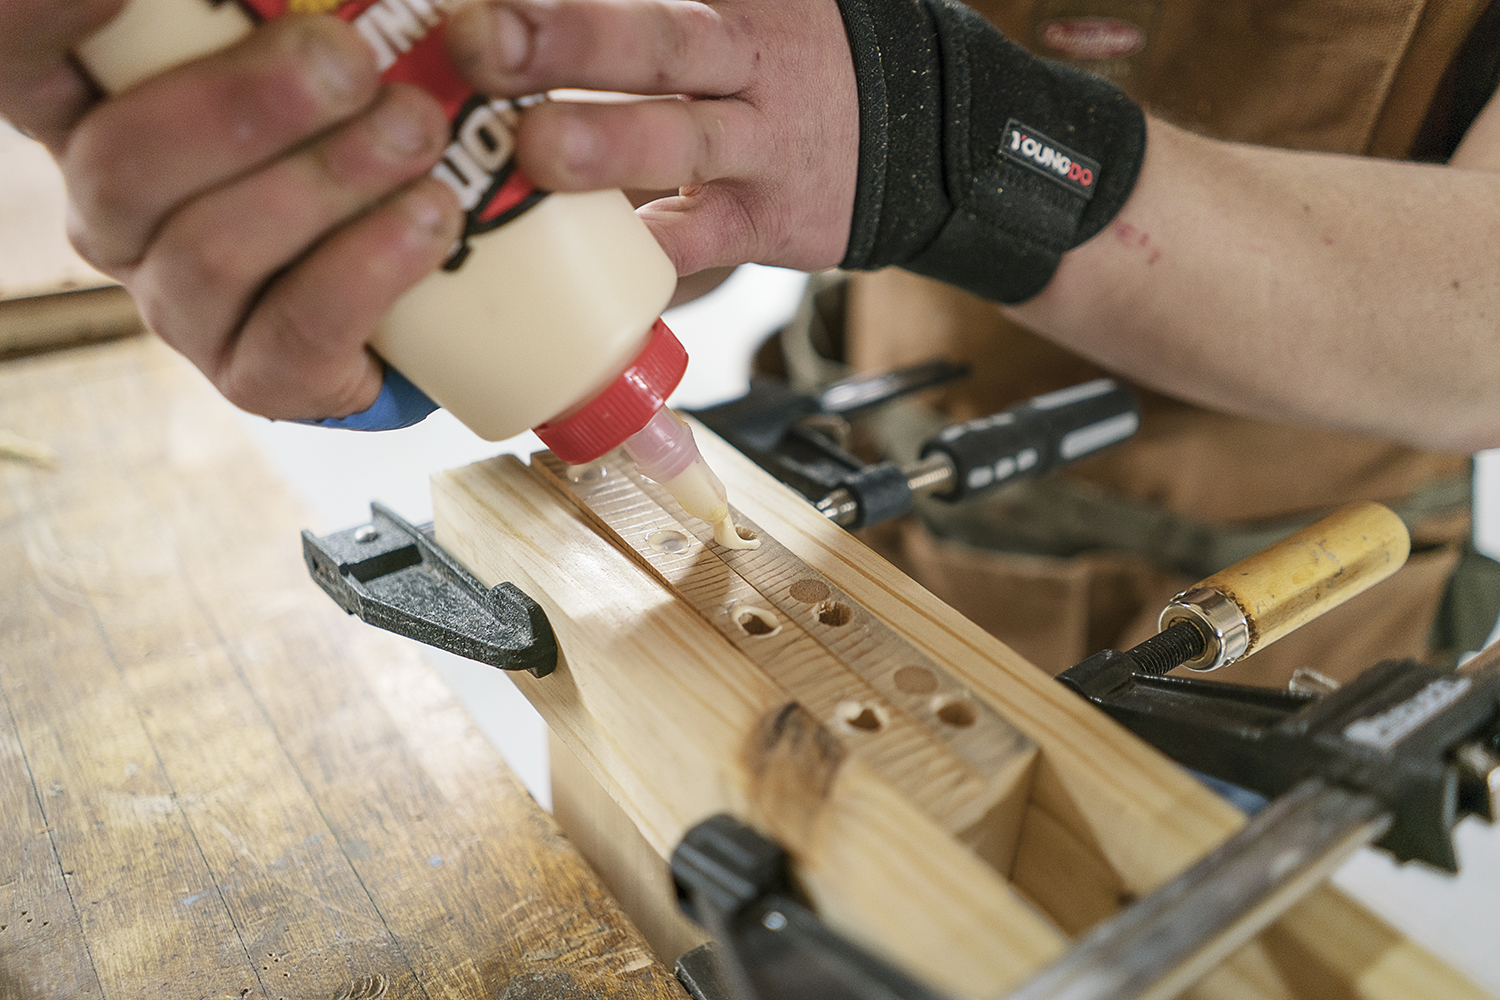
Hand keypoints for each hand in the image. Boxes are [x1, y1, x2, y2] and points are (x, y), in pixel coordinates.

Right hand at [3, 11, 462, 421]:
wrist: (440, 282)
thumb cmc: (368, 122)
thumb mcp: (333, 58)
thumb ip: (317, 17)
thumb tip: (384, 21)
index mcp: (101, 109)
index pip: (21, 60)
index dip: (42, 23)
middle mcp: (118, 213)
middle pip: (121, 162)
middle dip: (245, 104)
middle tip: (350, 59)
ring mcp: (180, 305)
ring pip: (212, 250)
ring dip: (329, 180)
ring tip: (417, 129)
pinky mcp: (256, 375)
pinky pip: (297, 328)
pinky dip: (372, 266)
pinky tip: (431, 215)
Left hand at [445, 0, 859, 276]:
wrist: (911, 130)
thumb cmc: (771, 60)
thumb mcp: (727, 5)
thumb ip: (631, 19)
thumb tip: (507, 11)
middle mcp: (741, 55)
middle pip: (656, 39)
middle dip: (568, 37)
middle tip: (479, 39)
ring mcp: (759, 142)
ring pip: (685, 139)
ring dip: (608, 144)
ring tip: (536, 150)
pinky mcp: (765, 220)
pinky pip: (704, 239)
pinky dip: (653, 249)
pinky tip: (591, 262)